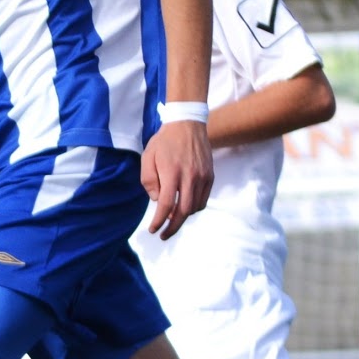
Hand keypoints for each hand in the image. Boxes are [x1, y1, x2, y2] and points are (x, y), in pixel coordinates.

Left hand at [140, 121, 213, 238]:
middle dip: (173, 227)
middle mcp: (189, 177)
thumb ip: (149, 180)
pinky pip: (203, 200)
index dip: (159, 221)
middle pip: (183, 212)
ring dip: (183, 218)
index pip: (166, 205)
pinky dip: (194, 208)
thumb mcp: (147, 157)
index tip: (153, 230)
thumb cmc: (164, 141)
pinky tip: (184, 207)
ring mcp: (202, 177)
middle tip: (164, 234)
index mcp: (172, 172)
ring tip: (172, 219)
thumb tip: (157, 200)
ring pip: (195, 207)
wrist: (188, 124)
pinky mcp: (210, 176)